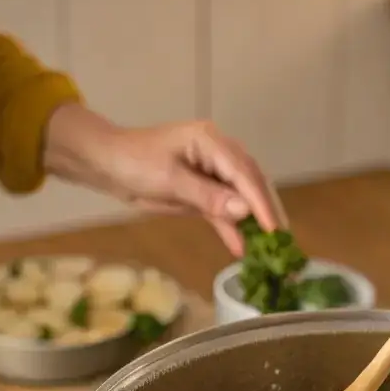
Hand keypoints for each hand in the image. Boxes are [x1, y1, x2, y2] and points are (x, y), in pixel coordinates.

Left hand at [46, 105, 284, 253]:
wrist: (107, 166)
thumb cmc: (134, 163)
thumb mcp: (170, 179)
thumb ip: (207, 196)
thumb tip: (243, 210)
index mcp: (211, 141)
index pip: (243, 173)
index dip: (260, 202)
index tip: (273, 228)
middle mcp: (218, 155)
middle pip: (251, 184)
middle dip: (266, 212)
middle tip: (282, 241)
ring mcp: (212, 174)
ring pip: (241, 200)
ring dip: (253, 224)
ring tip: (268, 249)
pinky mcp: (204, 193)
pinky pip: (224, 212)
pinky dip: (232, 229)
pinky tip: (241, 249)